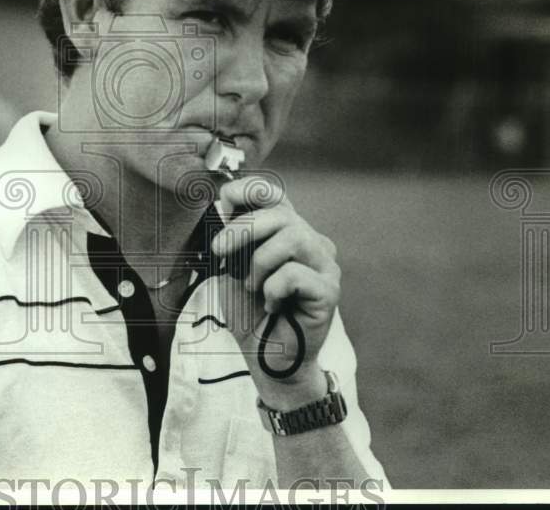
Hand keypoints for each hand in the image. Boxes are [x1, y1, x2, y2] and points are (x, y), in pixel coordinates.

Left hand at [211, 175, 340, 402]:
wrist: (266, 358)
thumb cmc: (250, 313)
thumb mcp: (232, 268)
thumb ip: (233, 238)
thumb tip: (220, 207)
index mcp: (288, 232)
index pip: (275, 194)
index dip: (250, 190)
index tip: (225, 202)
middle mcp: (312, 242)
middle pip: (281, 214)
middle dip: (242, 229)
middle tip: (220, 251)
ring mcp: (324, 266)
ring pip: (293, 237)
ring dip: (260, 262)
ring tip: (252, 287)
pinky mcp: (329, 290)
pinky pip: (294, 274)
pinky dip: (272, 289)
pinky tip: (272, 305)